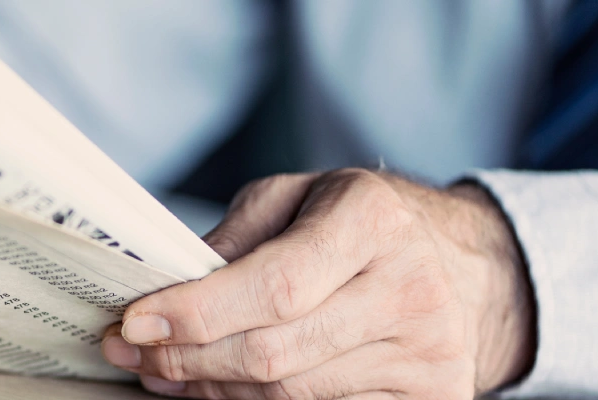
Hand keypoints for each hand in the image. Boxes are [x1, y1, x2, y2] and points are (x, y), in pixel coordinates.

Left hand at [101, 169, 535, 397]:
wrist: (465, 262)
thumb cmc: (361, 222)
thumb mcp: (297, 196)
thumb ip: (236, 237)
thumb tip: (167, 285)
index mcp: (374, 221)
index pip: (275, 286)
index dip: (197, 313)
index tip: (135, 322)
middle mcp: (411, 289)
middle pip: (276, 352)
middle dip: (188, 359)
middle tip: (131, 352)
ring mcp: (430, 352)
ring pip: (291, 395)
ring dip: (213, 389)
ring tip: (164, 371)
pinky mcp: (437, 396)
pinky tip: (222, 389)